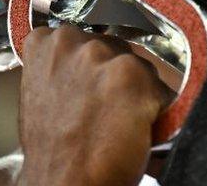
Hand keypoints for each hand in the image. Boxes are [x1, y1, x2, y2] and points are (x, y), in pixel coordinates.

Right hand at [15, 25, 170, 185]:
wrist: (64, 183)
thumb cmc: (54, 151)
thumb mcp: (43, 96)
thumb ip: (64, 69)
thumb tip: (88, 65)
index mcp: (46, 44)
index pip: (84, 37)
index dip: (93, 64)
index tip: (92, 82)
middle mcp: (75, 42)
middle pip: (117, 48)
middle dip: (117, 76)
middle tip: (106, 110)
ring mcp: (104, 57)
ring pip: (141, 68)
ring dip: (139, 92)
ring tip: (118, 122)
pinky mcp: (133, 76)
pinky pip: (163, 89)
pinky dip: (158, 110)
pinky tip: (136, 128)